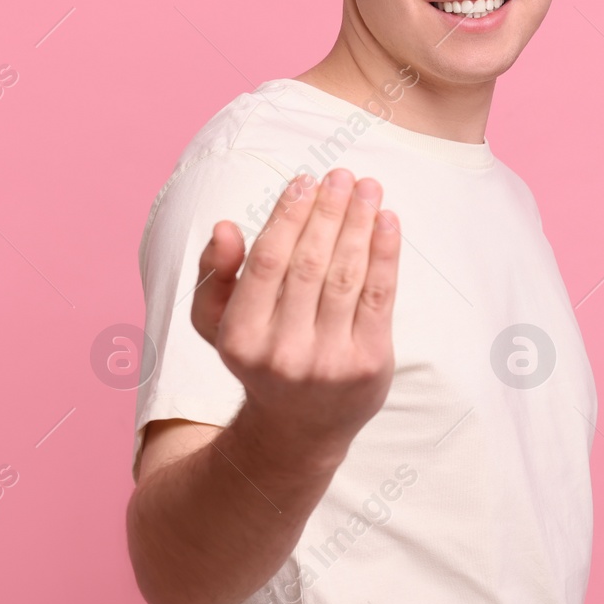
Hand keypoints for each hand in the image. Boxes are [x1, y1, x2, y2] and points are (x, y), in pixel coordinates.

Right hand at [189, 168, 400, 469]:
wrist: (300, 428)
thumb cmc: (260, 358)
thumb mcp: (218, 325)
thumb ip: (215, 274)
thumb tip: (225, 227)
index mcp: (240, 338)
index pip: (267, 261)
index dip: (288, 216)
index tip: (305, 181)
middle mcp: (283, 352)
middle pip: (310, 264)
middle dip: (328, 212)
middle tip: (341, 175)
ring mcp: (329, 360)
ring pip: (346, 276)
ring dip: (359, 223)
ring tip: (367, 187)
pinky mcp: (369, 363)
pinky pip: (379, 296)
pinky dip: (385, 253)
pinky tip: (387, 220)